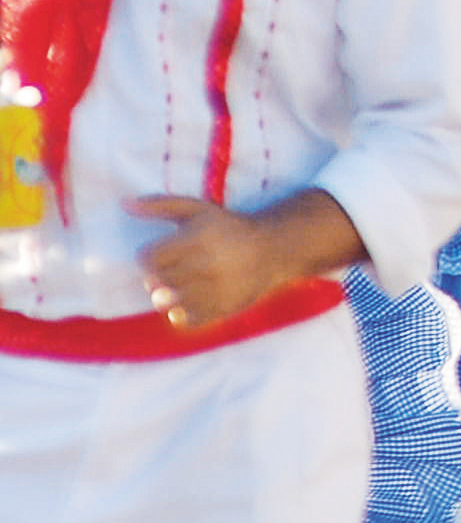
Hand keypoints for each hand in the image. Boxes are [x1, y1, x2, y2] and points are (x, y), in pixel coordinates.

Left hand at [127, 189, 364, 331]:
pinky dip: (181, 313)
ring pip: (169, 302)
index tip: (160, 255)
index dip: (149, 258)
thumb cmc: (228, 227)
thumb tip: (124, 204)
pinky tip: (190, 300)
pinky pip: (187, 319)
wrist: (274, 249)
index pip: (149, 259)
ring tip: (179, 285)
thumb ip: (160, 205)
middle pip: (157, 281)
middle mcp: (207, 265)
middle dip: (157, 277)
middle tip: (171, 270)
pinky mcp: (224, 307)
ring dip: (167, 296)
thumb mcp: (197, 209)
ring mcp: (217, 289)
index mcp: (198, 239)